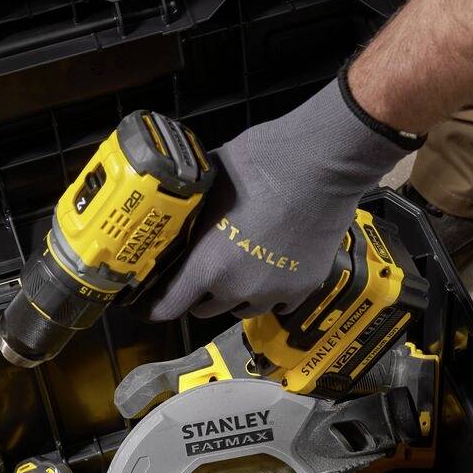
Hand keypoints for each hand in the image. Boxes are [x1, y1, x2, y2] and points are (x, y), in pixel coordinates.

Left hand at [146, 75, 412, 320]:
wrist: (321, 163)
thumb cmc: (261, 162)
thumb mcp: (212, 181)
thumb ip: (194, 207)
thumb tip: (179, 205)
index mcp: (208, 265)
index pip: (170, 306)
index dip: (156, 307)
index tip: (151, 305)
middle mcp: (238, 289)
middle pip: (206, 309)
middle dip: (201, 294)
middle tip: (204, 271)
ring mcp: (274, 292)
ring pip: (244, 308)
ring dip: (237, 295)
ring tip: (241, 269)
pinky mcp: (305, 287)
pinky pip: (280, 303)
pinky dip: (272, 292)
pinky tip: (274, 269)